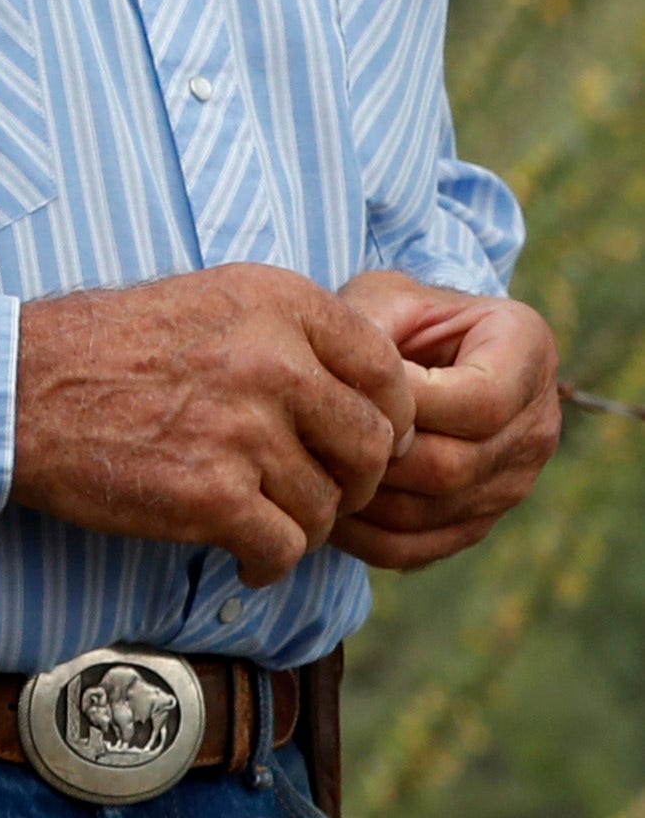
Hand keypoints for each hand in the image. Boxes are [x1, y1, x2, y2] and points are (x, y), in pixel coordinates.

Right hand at [13, 266, 416, 585]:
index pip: (386, 371)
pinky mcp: (210, 494)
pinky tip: (240, 554)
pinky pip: (284, 548)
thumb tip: (374, 393)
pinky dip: (266, 562)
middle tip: (314, 491)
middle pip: (370, 447)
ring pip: (326, 506)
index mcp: (275, 301)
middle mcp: (269, 357)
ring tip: (254, 515)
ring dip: (298, 523)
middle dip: (349, 482)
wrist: (18, 389)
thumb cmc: (109, 348)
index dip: (384, 419)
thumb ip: (291, 334)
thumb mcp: (209, 301)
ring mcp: (240, 427)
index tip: (355, 441)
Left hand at [333, 271, 560, 569]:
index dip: (409, 405)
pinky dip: (363, 535)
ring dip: (363, 498)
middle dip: (376, 455)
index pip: (481, 402)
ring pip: (431, 511)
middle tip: (309, 437)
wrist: (412, 345)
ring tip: (306, 470)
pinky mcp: (477, 521)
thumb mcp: (384, 297)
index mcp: (527, 351)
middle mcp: (537, 425)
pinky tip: (319, 505)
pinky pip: (418, 547)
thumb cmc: (394, 313)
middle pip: (455, 466)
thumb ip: (371, 328)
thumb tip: (351, 390)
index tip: (347, 388)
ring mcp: (514, 482)